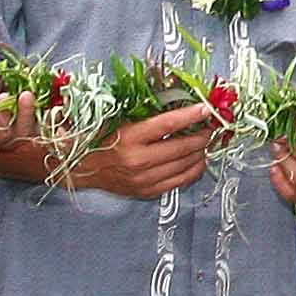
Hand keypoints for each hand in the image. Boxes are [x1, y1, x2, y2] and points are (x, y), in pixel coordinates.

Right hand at [64, 103, 213, 198]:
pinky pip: (180, 181)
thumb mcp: (120, 119)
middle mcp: (138, 160)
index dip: (190, 115)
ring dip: (200, 152)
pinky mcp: (148, 191)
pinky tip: (198, 160)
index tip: (206, 109)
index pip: (168, 124)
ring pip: (185, 165)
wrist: (83, 167)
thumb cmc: (102, 138)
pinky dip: (194, 170)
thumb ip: (147, 113)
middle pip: (182, 147)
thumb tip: (179, 103)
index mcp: (129, 137)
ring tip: (205, 141)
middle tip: (211, 127)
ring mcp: (144, 179)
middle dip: (202, 135)